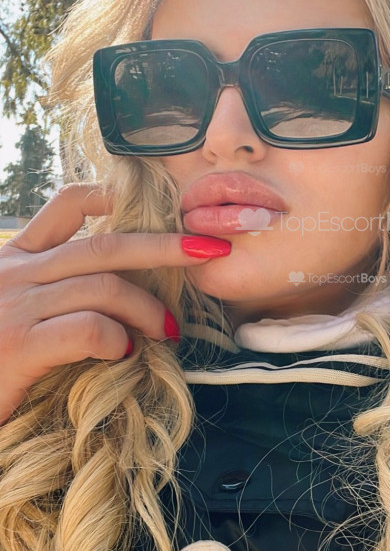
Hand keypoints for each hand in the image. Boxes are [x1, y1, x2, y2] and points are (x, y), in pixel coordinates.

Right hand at [0, 183, 231, 424]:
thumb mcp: (9, 314)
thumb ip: (51, 295)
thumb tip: (117, 293)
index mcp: (13, 260)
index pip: (65, 205)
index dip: (111, 195)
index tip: (155, 204)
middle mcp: (14, 274)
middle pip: (105, 245)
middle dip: (166, 246)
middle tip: (208, 250)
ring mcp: (14, 307)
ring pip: (104, 287)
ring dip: (147, 308)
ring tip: (168, 331)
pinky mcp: (15, 346)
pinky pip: (85, 329)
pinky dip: (116, 338)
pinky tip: (125, 354)